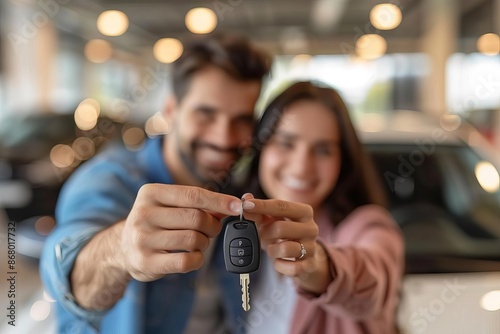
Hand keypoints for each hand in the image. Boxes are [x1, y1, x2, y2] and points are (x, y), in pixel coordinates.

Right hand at [120, 184, 242, 281]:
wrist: (123, 248)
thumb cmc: (156, 222)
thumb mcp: (171, 205)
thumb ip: (198, 204)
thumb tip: (231, 205)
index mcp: (151, 193)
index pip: (193, 195)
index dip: (219, 201)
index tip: (238, 206)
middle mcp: (143, 214)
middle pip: (196, 218)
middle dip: (212, 225)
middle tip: (212, 229)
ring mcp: (143, 239)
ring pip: (193, 239)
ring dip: (204, 243)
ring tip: (198, 242)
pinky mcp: (146, 262)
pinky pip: (186, 262)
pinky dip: (197, 259)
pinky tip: (192, 256)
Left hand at [242, 194, 331, 293]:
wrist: (304, 254)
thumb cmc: (286, 233)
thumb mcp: (273, 220)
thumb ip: (259, 210)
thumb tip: (246, 198)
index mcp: (304, 211)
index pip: (281, 206)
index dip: (261, 205)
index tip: (245, 205)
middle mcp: (311, 228)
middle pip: (281, 228)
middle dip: (265, 232)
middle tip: (261, 234)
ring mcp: (312, 247)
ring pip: (286, 249)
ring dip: (272, 250)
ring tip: (271, 248)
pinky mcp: (310, 264)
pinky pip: (291, 268)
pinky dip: (280, 265)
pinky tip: (278, 261)